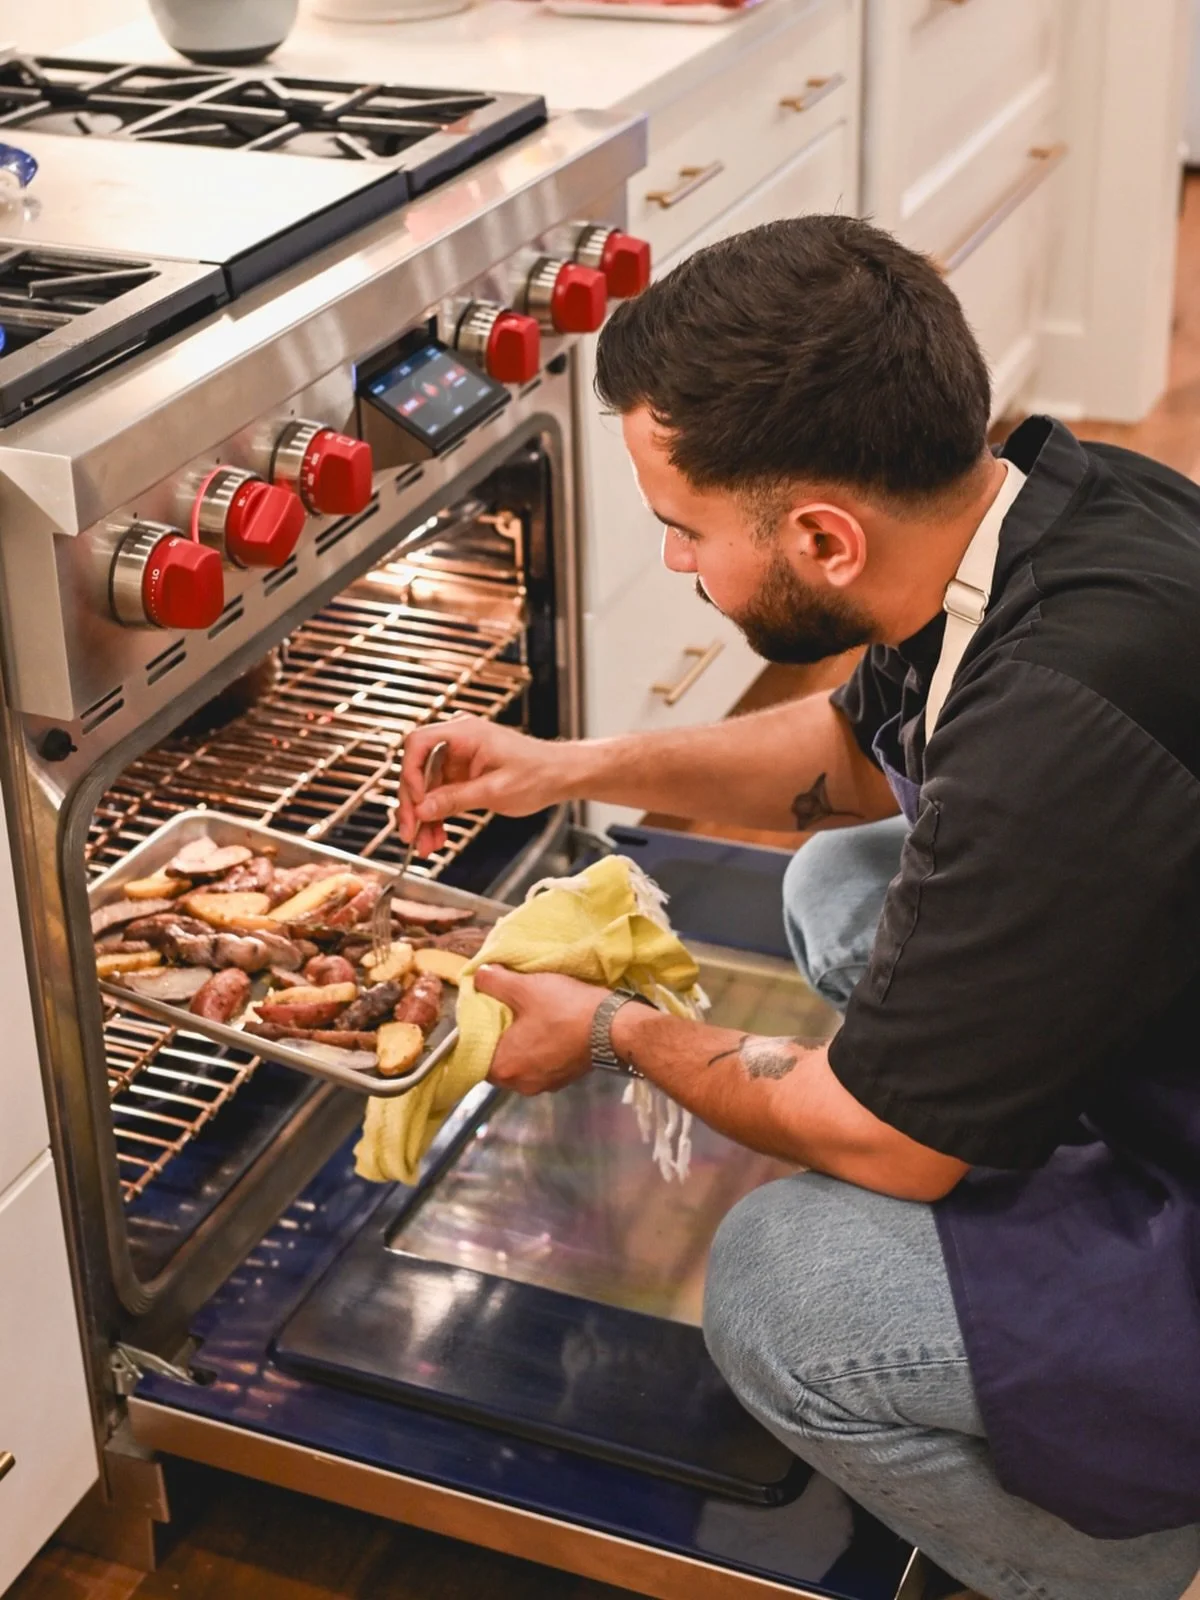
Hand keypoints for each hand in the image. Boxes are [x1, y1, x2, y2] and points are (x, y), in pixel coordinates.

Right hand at [396, 717, 578, 854]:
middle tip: (411, 833)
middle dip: (413, 804)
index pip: (418, 743)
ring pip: (426, 787)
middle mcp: (457, 741)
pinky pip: (439, 795)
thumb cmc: (538, 773)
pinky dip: (437, 816)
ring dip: (424, 816)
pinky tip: (436, 836)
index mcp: (465, 733)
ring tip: (425, 844)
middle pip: (417, 769)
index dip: (411, 774)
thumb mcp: (495, 791)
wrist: (560, 776)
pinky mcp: (462, 774)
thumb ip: (455, 799)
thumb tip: (422, 809)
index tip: (416, 803)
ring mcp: (458, 758)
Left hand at [474, 965, 604, 1094]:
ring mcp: (544, 1085)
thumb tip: (478, 976)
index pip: (474, 1055)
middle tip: (506, 1012)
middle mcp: (521, 1084)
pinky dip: (540, 1050)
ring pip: (520, 1063)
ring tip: (529, 1018)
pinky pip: (541, 1065)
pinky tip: (550, 1029)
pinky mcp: (564, 1080)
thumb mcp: (525, 987)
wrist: (614, 1026)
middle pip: (497, 1060)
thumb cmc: (566, 1009)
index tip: (485, 1014)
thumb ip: (494, 982)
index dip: (477, 1032)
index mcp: (504, 1067)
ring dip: (521, 1044)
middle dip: (500, 1038)